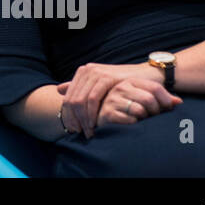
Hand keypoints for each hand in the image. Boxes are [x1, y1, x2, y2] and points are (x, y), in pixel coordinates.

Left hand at [58, 61, 177, 137]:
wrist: (146, 76)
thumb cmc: (124, 84)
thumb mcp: (101, 87)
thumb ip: (81, 88)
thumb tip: (58, 89)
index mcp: (83, 73)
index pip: (68, 97)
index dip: (68, 115)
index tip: (73, 130)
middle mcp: (86, 71)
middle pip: (72, 100)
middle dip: (75, 119)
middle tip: (80, 134)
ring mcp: (96, 72)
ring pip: (81, 100)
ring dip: (83, 119)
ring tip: (89, 131)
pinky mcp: (106, 77)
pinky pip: (93, 98)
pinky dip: (92, 112)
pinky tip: (96, 123)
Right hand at [93, 78, 181, 133]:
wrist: (103, 118)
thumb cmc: (128, 110)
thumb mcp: (145, 100)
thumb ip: (162, 99)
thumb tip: (179, 102)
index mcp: (131, 81)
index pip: (155, 88)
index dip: (165, 101)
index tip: (166, 109)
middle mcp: (121, 87)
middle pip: (149, 99)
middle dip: (155, 112)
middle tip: (151, 117)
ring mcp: (112, 99)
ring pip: (140, 110)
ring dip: (144, 119)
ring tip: (139, 120)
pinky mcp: (107, 112)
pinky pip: (131, 120)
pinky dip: (134, 125)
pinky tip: (129, 124)